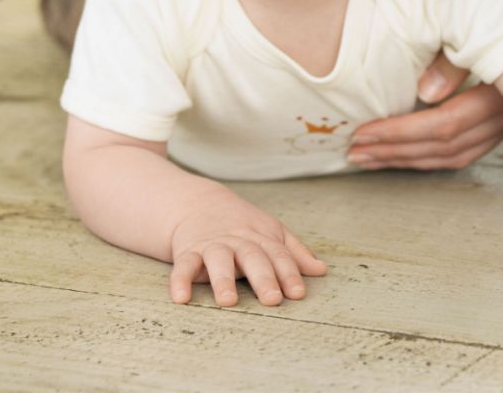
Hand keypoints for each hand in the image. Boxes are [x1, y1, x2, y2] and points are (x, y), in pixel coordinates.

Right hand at [169, 192, 325, 306]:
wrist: (197, 202)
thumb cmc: (242, 225)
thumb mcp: (271, 232)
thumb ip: (295, 252)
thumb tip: (322, 270)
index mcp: (262, 237)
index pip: (279, 255)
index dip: (290, 273)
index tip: (298, 294)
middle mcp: (239, 240)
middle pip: (253, 257)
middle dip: (264, 277)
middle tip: (272, 299)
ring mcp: (213, 245)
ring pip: (219, 261)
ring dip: (223, 280)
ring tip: (229, 301)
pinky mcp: (188, 252)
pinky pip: (183, 266)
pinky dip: (180, 281)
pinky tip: (181, 298)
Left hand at [348, 52, 502, 169]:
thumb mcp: (490, 13)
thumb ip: (457, 57)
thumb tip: (424, 93)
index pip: (444, 124)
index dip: (400, 133)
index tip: (362, 133)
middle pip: (447, 146)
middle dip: (397, 152)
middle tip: (353, 152)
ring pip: (457, 153)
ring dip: (411, 159)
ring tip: (371, 158)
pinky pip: (468, 146)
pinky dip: (434, 153)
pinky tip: (409, 150)